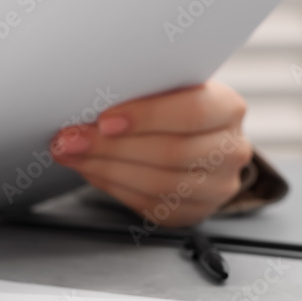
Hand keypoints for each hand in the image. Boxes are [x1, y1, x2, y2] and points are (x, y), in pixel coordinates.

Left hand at [51, 81, 252, 226]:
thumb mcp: (166, 87)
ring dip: (105, 169)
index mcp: (228, 108)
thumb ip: (142, 91)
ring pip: (158, 184)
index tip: (104, 119)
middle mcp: (231, 150)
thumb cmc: (173, 105)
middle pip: (171, 153)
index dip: (146, 117)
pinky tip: (91, 171)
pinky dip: (113, 187)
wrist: (196, 137)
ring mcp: (216, 186)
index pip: (192, 112)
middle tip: (70, 139)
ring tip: (72, 154)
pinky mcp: (193, 212)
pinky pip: (149, 205)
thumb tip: (88, 100)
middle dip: (111, 147)